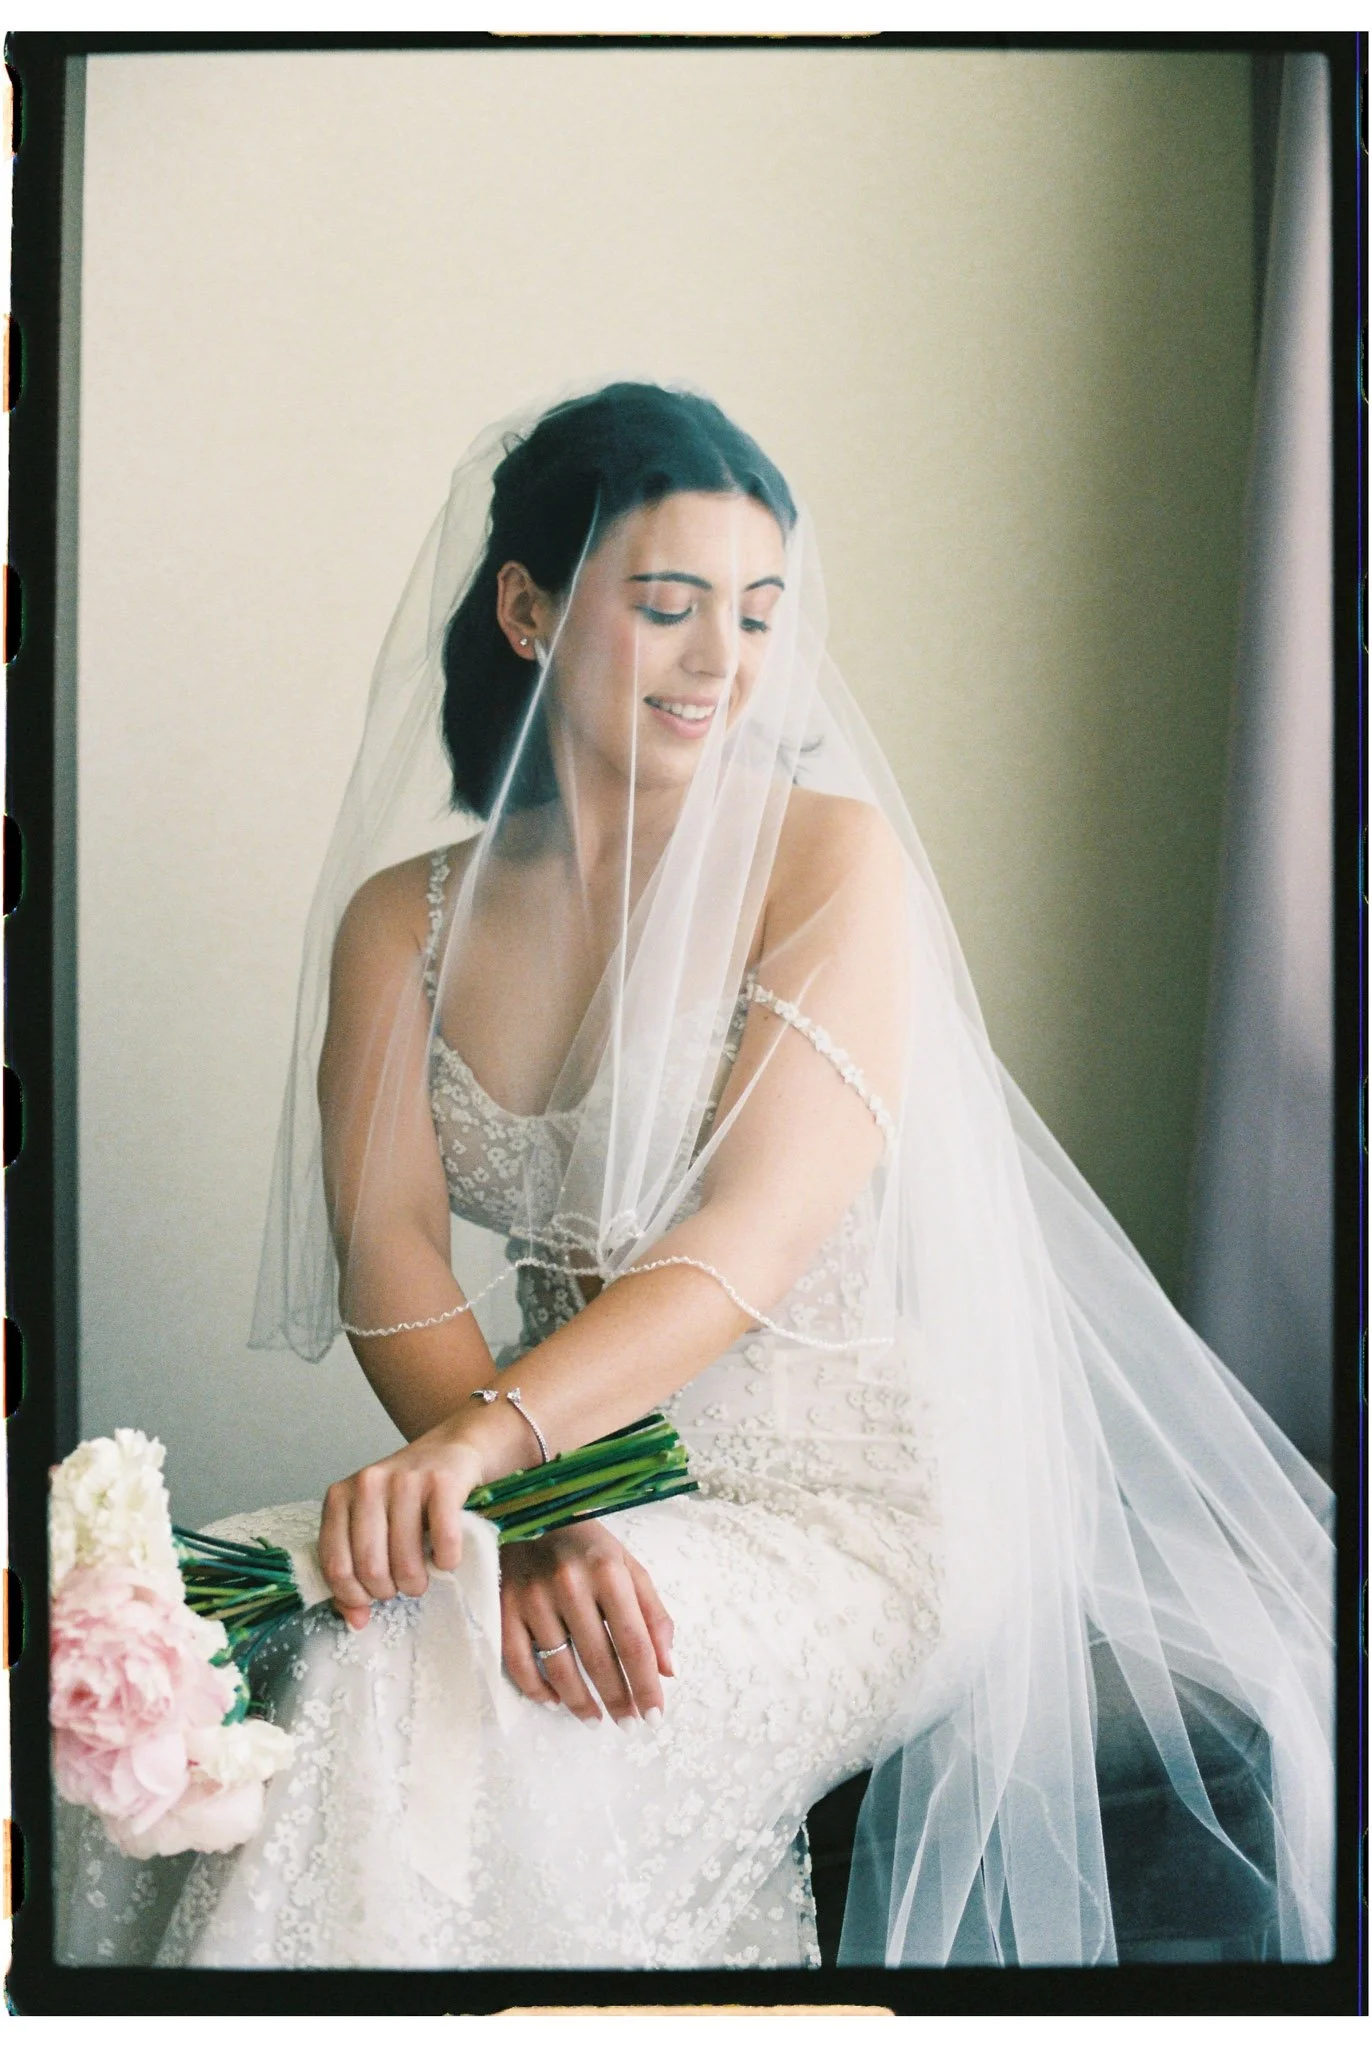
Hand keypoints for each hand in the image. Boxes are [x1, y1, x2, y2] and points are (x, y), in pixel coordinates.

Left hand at [318, 1421, 482, 1631]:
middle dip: (389, 1590)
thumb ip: (354, 1570)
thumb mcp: (372, 1525)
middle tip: (402, 1584)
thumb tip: (356, 1621)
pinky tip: (446, 1557)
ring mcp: (405, 1480)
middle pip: (370, 1568)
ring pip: (404, 1562)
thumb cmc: (407, 1496)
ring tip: (423, 1575)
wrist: (453, 1448)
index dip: (354, 1595)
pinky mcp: (442, 1482)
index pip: (335, 1566)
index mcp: (339, 1496)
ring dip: (417, 1582)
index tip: (371, 1598)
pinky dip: (447, 1561)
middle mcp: (367, 1484)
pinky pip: (443, 1543)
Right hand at [500, 1521, 674, 1725]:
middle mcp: (569, 1583)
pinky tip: (554, 1701)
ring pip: (559, 1667)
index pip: (634, 1641)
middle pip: (598, 1659)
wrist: (528, 1513)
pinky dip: (536, 1689)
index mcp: (608, 1570)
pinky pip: (518, 1662)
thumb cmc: (588, 1548)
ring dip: (580, 1702)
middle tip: (629, 1724)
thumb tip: (668, 1670)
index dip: (646, 1684)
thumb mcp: (628, 1568)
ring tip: (596, 1719)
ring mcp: (531, 1596)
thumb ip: (653, 1615)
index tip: (655, 1716)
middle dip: (618, 1699)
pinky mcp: (502, 1605)